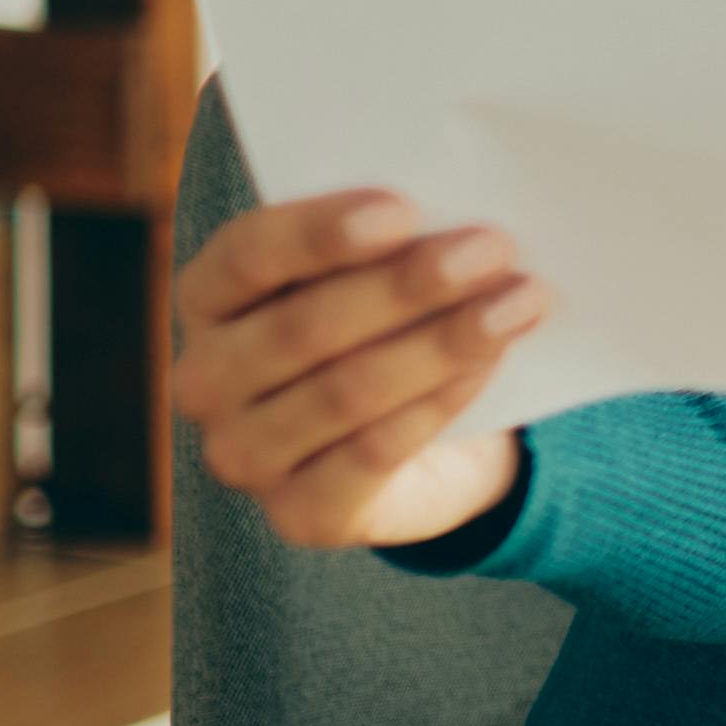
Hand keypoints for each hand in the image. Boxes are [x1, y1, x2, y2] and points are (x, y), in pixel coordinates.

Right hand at [168, 189, 547, 552]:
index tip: (404, 210)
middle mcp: (205, 380)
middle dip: (406, 286)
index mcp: (208, 296)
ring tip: (520, 301)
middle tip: (492, 250)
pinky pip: (373, 454)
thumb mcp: (381, 268)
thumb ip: (394, 238)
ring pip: (345, 391)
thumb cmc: (392, 320)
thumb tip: (460, 210)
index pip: (246, 255)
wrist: (423, 441)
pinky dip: (438, 403)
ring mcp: (244, 456)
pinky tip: (489, 363)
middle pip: (303, 327)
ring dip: (442, 342)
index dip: (320, 233)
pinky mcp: (300, 515)